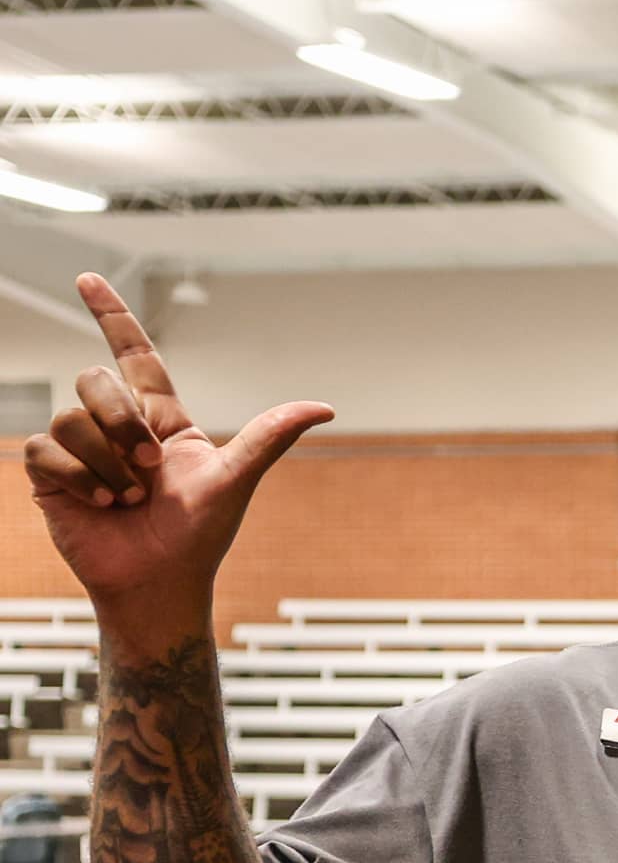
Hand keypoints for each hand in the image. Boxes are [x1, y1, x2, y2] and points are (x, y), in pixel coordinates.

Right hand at [23, 273, 330, 611]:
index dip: (111, 315)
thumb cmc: (199, 537)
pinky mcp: (53, 474)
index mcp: (161, 420)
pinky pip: (48, 449)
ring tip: (129, 500)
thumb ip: (270, 437)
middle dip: (123, 424)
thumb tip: (324, 407)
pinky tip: (102, 506)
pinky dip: (81, 478)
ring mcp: (82, 449)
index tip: (86, 278)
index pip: (133, 353)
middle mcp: (118, 427)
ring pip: (72, 418)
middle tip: (149, 471)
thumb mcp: (235, 480)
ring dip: (107, 464)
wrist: (159, 584)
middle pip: (98, 382)